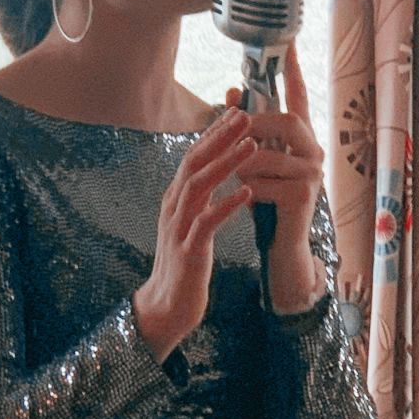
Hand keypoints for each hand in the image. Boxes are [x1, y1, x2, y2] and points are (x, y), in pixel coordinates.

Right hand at [133, 107, 254, 362]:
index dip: (214, 132)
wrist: (166, 307)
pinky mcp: (188, 250)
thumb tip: (215, 175)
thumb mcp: (190, 225)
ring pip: (200, 185)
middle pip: (194, 162)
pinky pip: (207, 222)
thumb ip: (199, 200)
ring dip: (227, 162)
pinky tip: (247, 192)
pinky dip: (226, 204)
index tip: (237, 111)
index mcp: (175, 199)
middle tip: (246, 114)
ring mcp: (179, 227)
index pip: (194, 156)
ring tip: (252, 145)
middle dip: (220, 136)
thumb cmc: (183, 266)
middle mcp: (174, 207)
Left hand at [227, 42, 325, 312]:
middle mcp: (314, 152)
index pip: (299, 96)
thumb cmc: (267, 199)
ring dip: (242, 165)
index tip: (287, 42)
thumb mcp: (255, 160)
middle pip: (287, 121)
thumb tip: (230, 91)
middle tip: (234, 129)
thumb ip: (245, 130)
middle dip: (256, 125)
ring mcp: (312, 174)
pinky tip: (243, 200)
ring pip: (267, 155)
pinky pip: (261, 182)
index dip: (293, 70)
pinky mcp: (302, 197)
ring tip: (234, 177)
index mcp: (303, 138)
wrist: (282, 245)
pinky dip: (245, 190)